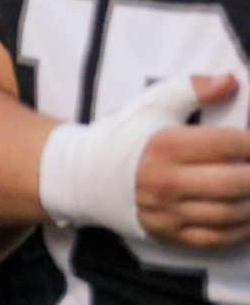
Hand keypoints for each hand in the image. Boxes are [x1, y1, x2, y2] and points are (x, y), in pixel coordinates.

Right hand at [136, 74, 249, 246]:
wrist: (87, 175)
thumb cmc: (126, 137)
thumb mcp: (152, 105)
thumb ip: (192, 89)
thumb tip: (230, 81)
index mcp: (165, 145)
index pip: (227, 144)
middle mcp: (166, 181)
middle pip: (235, 183)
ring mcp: (168, 211)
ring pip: (230, 213)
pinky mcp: (169, 234)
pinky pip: (217, 238)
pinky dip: (242, 229)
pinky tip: (249, 215)